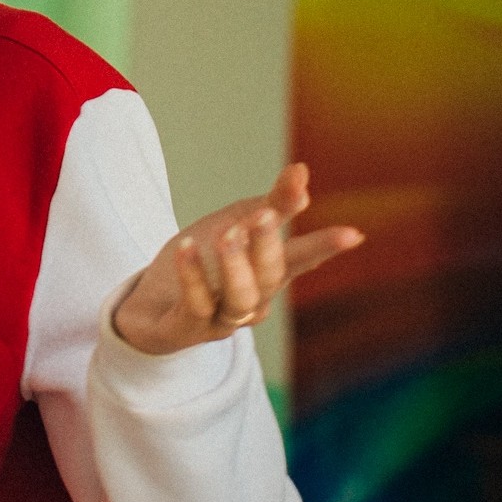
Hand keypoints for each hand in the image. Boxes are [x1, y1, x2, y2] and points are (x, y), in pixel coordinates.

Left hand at [110, 162, 364, 356]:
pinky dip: (192, 276)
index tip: (353, 234)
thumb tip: (302, 172)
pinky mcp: (185, 329)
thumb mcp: (235, 224)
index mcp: (267, 274)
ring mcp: (220, 319)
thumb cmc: (203, 263)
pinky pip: (194, 305)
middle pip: (271, 277)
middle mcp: (252, 301)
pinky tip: (185, 246)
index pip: (301, 259)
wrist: (148, 305)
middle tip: (266, 215)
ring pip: (240, 300)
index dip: (325, 247)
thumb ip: (272, 204)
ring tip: (227, 235)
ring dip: (237, 267)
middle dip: (270, 246)